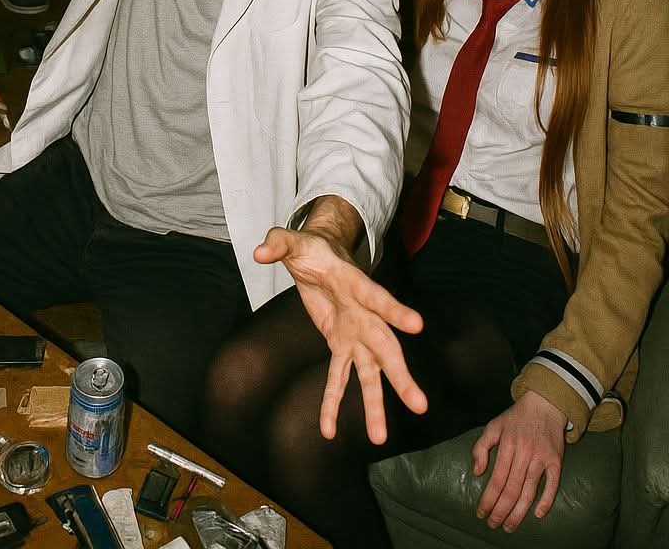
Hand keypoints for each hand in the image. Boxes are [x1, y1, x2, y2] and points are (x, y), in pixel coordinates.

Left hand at [255, 226, 426, 443]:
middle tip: (420, 405)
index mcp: (355, 285)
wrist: (321, 255)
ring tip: (380, 437)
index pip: (377, 298)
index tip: (416, 326)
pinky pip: (338, 378)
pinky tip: (327, 430)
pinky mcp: (340, 345)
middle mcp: (362, 314)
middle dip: (400, 375)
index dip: (395, 311)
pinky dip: (332, 403)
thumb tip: (260, 251)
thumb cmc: (311, 248)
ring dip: (375, 403)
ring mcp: (354, 333)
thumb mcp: (293, 241)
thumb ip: (278, 243)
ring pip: (369, 372)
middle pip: (384, 346)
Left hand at [472, 391, 566, 530]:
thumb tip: (477, 473)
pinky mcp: (556, 461)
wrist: (544, 404)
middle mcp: (524, 453)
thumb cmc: (515, 418)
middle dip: (501, 511)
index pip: (496, 479)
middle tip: (493, 525)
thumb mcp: (493, 426)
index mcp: (507, 445)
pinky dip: (546, 501)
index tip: (481, 513)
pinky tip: (538, 515)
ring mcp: (541, 458)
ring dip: (519, 512)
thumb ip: (481, 447)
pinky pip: (552, 484)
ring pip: (529, 491)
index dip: (488, 499)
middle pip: (511, 489)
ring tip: (509, 526)